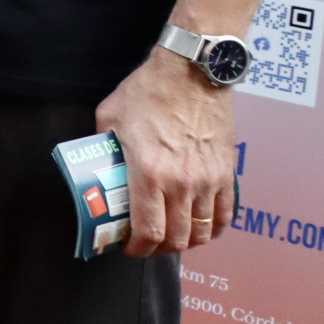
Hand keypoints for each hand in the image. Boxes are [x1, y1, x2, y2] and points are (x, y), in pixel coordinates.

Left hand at [95, 47, 235, 255]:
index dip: (137, 249)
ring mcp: (207, 181)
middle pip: (176, 238)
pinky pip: (224, 216)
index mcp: (148, 173)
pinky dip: (213, 229)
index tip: (129, 248)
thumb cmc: (147, 92)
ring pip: (202, 233)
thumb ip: (103, 147)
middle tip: (147, 244)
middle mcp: (181, 184)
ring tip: (172, 236)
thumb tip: (96, 165)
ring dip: (186, 241)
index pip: (147, 231)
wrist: (192, 74)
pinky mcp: (226, 175)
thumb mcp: (109, 117)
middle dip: (159, 248)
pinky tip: (201, 227)